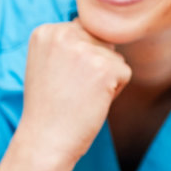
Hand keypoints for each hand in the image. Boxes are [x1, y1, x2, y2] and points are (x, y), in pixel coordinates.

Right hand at [14, 22, 131, 164]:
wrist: (45, 139)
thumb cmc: (48, 107)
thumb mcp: (46, 63)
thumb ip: (67, 43)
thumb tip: (104, 34)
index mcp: (45, 30)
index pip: (82, 32)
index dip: (77, 59)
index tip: (60, 80)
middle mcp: (63, 32)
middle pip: (100, 40)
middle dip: (94, 64)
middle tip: (72, 89)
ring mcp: (85, 48)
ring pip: (113, 56)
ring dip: (105, 77)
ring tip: (81, 95)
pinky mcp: (105, 66)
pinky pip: (124, 72)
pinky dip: (115, 91)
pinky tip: (92, 101)